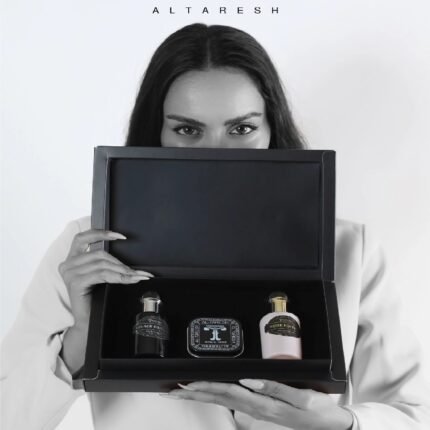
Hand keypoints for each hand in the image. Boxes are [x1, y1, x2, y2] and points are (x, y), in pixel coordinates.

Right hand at [59, 229, 153, 328]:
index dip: (101, 233)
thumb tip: (125, 254)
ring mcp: (69, 273)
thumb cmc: (95, 299)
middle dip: (121, 262)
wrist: (88, 323)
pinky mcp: (75, 283)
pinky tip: (129, 280)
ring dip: (123, 271)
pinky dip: (118, 277)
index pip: (83, 237)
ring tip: (137, 276)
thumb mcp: (98, 276)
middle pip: (99, 254)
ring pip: (102, 264)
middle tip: (138, 271)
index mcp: (71, 259)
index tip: (121, 236)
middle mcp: (67, 264)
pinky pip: (102, 274)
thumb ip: (103, 262)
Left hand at [162, 379, 352, 429]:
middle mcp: (256, 409)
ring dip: (201, 397)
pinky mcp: (261, 409)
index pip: (227, 392)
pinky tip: (209, 394)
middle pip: (219, 398)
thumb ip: (275, 388)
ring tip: (182, 393)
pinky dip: (217, 397)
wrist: (330, 427)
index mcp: (263, 404)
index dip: (205, 387)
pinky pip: (233, 402)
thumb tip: (248, 379)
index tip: (185, 385)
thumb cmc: (318, 411)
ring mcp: (257, 410)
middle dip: (194, 395)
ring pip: (223, 401)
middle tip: (172, 391)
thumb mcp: (303, 398)